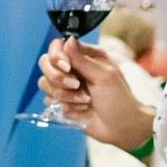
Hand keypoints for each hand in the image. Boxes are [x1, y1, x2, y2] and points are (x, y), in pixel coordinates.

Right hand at [34, 39, 154, 149]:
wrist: (121, 127)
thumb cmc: (119, 99)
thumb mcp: (104, 76)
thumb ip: (82, 59)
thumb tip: (67, 39)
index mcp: (86, 56)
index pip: (58, 46)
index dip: (57, 56)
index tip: (67, 68)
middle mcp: (73, 68)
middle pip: (46, 63)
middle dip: (58, 78)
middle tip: (76, 85)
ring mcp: (66, 85)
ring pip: (45, 83)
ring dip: (64, 95)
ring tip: (84, 100)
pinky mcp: (62, 101)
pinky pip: (48, 100)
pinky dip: (63, 106)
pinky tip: (79, 109)